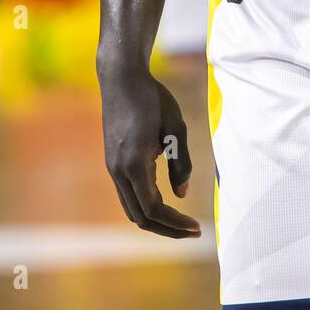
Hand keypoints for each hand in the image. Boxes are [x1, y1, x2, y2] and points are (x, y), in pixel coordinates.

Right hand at [99, 63, 200, 237]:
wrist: (121, 78)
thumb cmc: (153, 99)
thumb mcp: (176, 129)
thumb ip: (180, 164)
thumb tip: (181, 196)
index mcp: (134, 165)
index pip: (154, 210)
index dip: (176, 223)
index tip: (197, 228)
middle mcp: (118, 171)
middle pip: (140, 217)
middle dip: (167, 229)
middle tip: (192, 231)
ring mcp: (112, 167)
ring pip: (132, 208)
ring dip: (156, 219)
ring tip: (180, 221)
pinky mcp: (113, 161)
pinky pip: (128, 194)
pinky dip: (146, 205)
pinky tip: (164, 200)